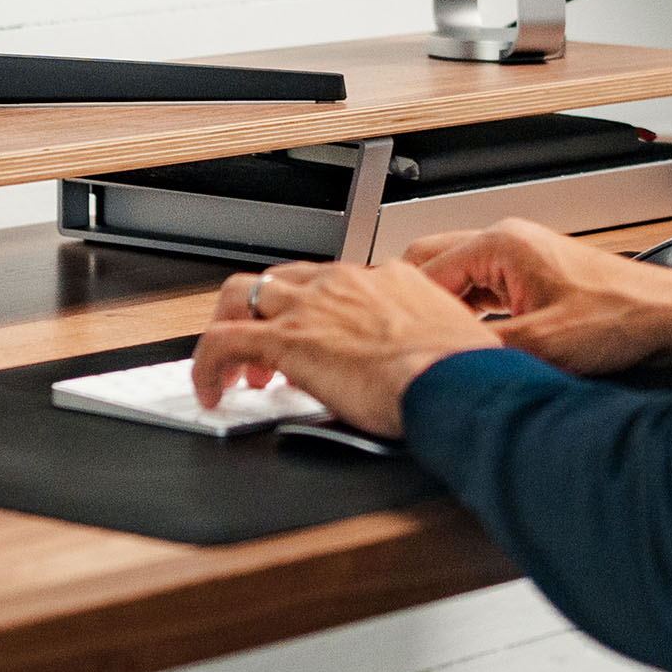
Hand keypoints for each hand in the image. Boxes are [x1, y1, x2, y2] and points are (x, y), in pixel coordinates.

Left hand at [185, 256, 502, 440]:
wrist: (456, 380)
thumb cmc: (464, 372)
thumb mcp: (451, 343)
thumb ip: (429, 346)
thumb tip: (432, 371)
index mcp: (387, 280)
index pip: (334, 281)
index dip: (317, 311)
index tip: (319, 338)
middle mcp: (344, 283)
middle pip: (284, 279)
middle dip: (269, 314)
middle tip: (268, 355)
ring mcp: (312, 307)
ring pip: (243, 295)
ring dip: (233, 329)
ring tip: (236, 371)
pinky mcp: (286, 340)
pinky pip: (222, 342)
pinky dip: (208, 365)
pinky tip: (212, 392)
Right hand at [398, 219, 671, 374]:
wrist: (671, 317)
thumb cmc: (623, 317)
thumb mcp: (540, 345)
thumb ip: (481, 352)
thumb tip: (439, 367)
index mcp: (501, 244)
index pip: (423, 270)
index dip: (403, 309)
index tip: (390, 339)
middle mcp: (509, 242)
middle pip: (433, 264)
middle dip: (414, 303)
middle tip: (404, 342)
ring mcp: (523, 258)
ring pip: (459, 278)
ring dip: (444, 311)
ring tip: (434, 347)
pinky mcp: (537, 278)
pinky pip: (484, 290)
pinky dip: (469, 315)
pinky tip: (471, 345)